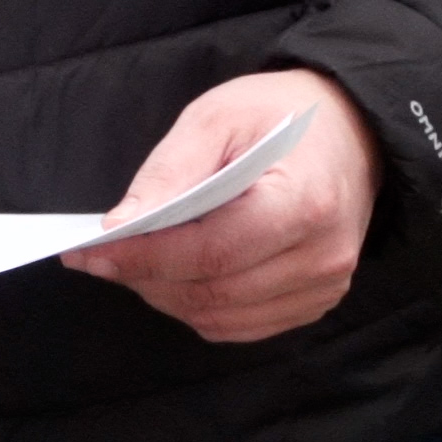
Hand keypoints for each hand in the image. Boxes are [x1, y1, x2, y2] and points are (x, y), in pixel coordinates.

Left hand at [63, 71, 378, 344]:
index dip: (145, 256)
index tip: (91, 251)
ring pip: (219, 316)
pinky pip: (239, 326)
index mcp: (304, 202)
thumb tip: (119, 227)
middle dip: (144, 276)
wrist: (350, 131)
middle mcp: (322, 257)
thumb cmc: (279, 116)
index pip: (211, 252)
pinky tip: (173, 275)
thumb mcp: (218, 116)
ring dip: (165, 295)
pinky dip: (196, 306)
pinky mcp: (314, 303)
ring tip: (131, 262)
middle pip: (212, 290)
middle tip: (97, 257)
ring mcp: (323, 287)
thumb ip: (169, 171)